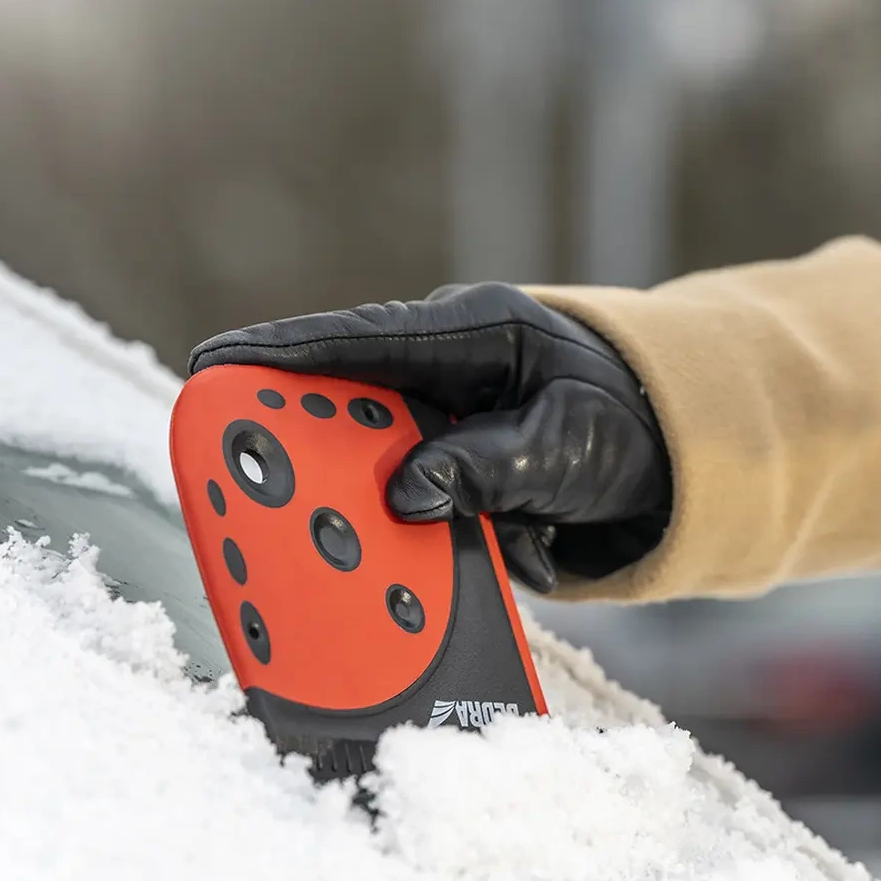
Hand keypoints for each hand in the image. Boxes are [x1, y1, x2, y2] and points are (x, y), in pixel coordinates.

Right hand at [188, 282, 671, 593]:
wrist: (668, 451)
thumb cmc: (624, 429)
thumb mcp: (565, 448)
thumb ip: (486, 467)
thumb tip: (406, 493)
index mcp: (475, 334)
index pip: (358, 339)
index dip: (277, 355)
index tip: (212, 369)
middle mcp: (449, 365)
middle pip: (347, 402)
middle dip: (308, 448)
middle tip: (258, 484)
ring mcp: (449, 409)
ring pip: (377, 452)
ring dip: (379, 503)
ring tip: (402, 543)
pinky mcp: (456, 451)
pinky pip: (416, 483)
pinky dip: (427, 523)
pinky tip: (486, 546)